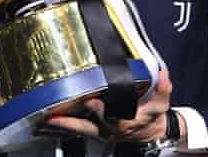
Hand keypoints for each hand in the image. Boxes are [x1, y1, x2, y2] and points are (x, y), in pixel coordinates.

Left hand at [40, 70, 173, 143]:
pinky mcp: (94, 132)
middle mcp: (111, 130)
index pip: (112, 118)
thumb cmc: (152, 116)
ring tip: (45, 120)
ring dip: (62, 126)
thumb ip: (162, 88)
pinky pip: (76, 130)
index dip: (101, 111)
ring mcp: (101, 133)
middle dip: (72, 123)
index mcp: (126, 122)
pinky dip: (62, 127)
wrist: (150, 132)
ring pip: (79, 131)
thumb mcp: (161, 102)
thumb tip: (162, 75)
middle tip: (55, 117)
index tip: (91, 102)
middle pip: (89, 128)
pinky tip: (49, 122)